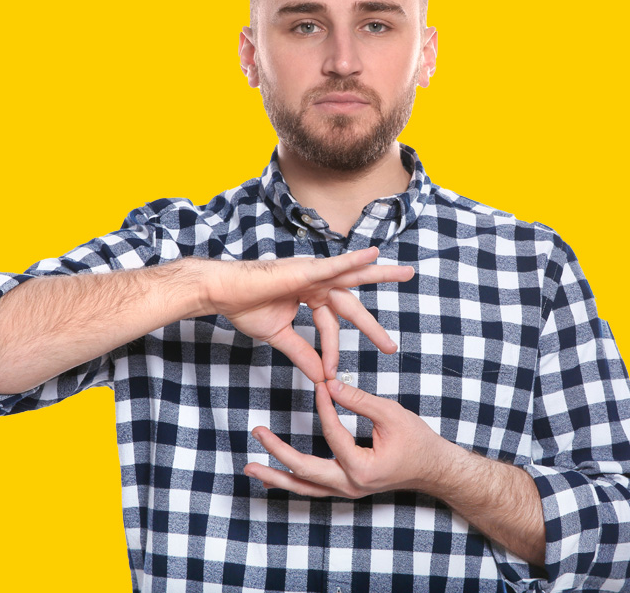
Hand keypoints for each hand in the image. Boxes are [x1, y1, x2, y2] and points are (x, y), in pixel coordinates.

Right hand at [204, 247, 413, 382]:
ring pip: (353, 276)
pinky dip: (355, 260)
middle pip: (351, 303)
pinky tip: (374, 255)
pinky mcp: (305, 269)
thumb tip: (320, 375)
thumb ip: (303, 353)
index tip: (330, 374)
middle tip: (392, 345)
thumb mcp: (280, 336)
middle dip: (371, 325)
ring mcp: (311, 272)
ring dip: (381, 274)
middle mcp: (315, 281)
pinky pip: (335, 265)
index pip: (331, 325)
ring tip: (407, 274)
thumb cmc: (245, 308)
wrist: (222, 293)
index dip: (332, 350)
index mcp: (309, 295)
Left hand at [244, 378, 451, 497]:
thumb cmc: (417, 441)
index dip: (324, 406)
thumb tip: (329, 384)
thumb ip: (358, 400)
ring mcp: (347, 491)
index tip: (320, 383)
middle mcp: (350, 486)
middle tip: (258, 433)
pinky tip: (273, 475)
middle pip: (304, 472)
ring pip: (304, 487)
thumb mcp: (391, 415)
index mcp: (362, 468)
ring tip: (251, 468)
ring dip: (277, 476)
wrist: (434, 469)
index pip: (333, 434)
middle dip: (277, 453)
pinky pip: (313, 487)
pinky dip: (293, 480)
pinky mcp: (346, 488)